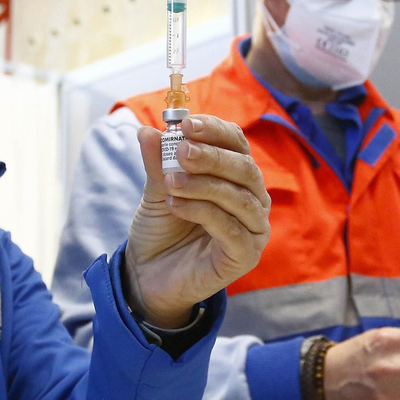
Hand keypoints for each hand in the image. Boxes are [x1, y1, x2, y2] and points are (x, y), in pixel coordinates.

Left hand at [125, 116, 269, 327]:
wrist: (149, 275)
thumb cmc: (162, 229)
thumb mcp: (157, 190)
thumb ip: (157, 163)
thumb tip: (147, 131)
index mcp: (235, 176)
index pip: (237, 144)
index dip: (215, 130)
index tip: (186, 124)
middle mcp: (251, 199)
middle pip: (244, 168)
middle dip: (212, 156)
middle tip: (181, 151)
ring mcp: (252, 229)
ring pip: (239, 197)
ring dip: (204, 184)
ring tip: (171, 182)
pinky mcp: (245, 256)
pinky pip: (231, 228)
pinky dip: (203, 212)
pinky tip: (177, 205)